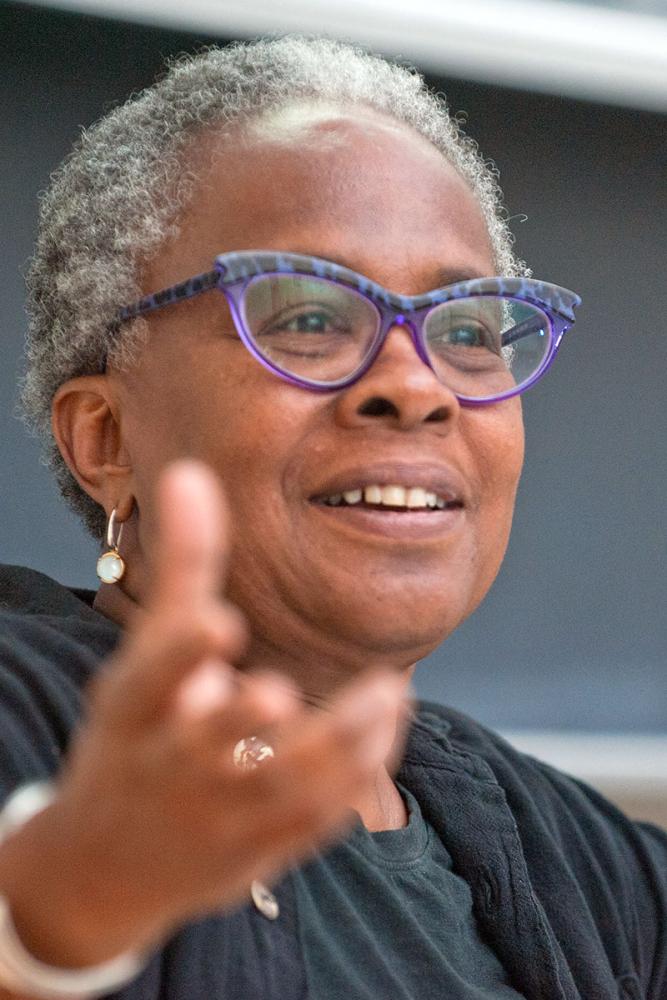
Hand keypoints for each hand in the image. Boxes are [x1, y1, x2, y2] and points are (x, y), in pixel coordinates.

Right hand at [0, 460, 407, 968]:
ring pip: (281, 786)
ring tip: (387, 692)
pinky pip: (313, 820)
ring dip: (336, 744)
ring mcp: (216, 815)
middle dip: (241, 718)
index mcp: (131, 712)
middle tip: (280, 691)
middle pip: (207, 744)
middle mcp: (169, 765)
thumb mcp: (146, 654)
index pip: (148, 680)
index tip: (219, 623)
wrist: (108, 865)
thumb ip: (183, 565)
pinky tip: (388, 726)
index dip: (180, 653)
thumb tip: (191, 473)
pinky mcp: (258, 850)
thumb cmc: (137, 737)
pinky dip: (355, 778)